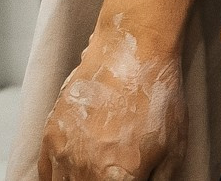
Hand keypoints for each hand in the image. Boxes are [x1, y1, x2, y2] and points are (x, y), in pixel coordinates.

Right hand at [37, 19, 185, 180]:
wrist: (133, 52)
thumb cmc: (158, 97)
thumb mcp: (174, 149)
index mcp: (118, 179)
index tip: (130, 178)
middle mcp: (86, 171)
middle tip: (114, 173)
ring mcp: (64, 153)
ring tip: (97, 171)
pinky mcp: (51, 135)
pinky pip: (45, 173)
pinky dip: (57, 177)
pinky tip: (73, 173)